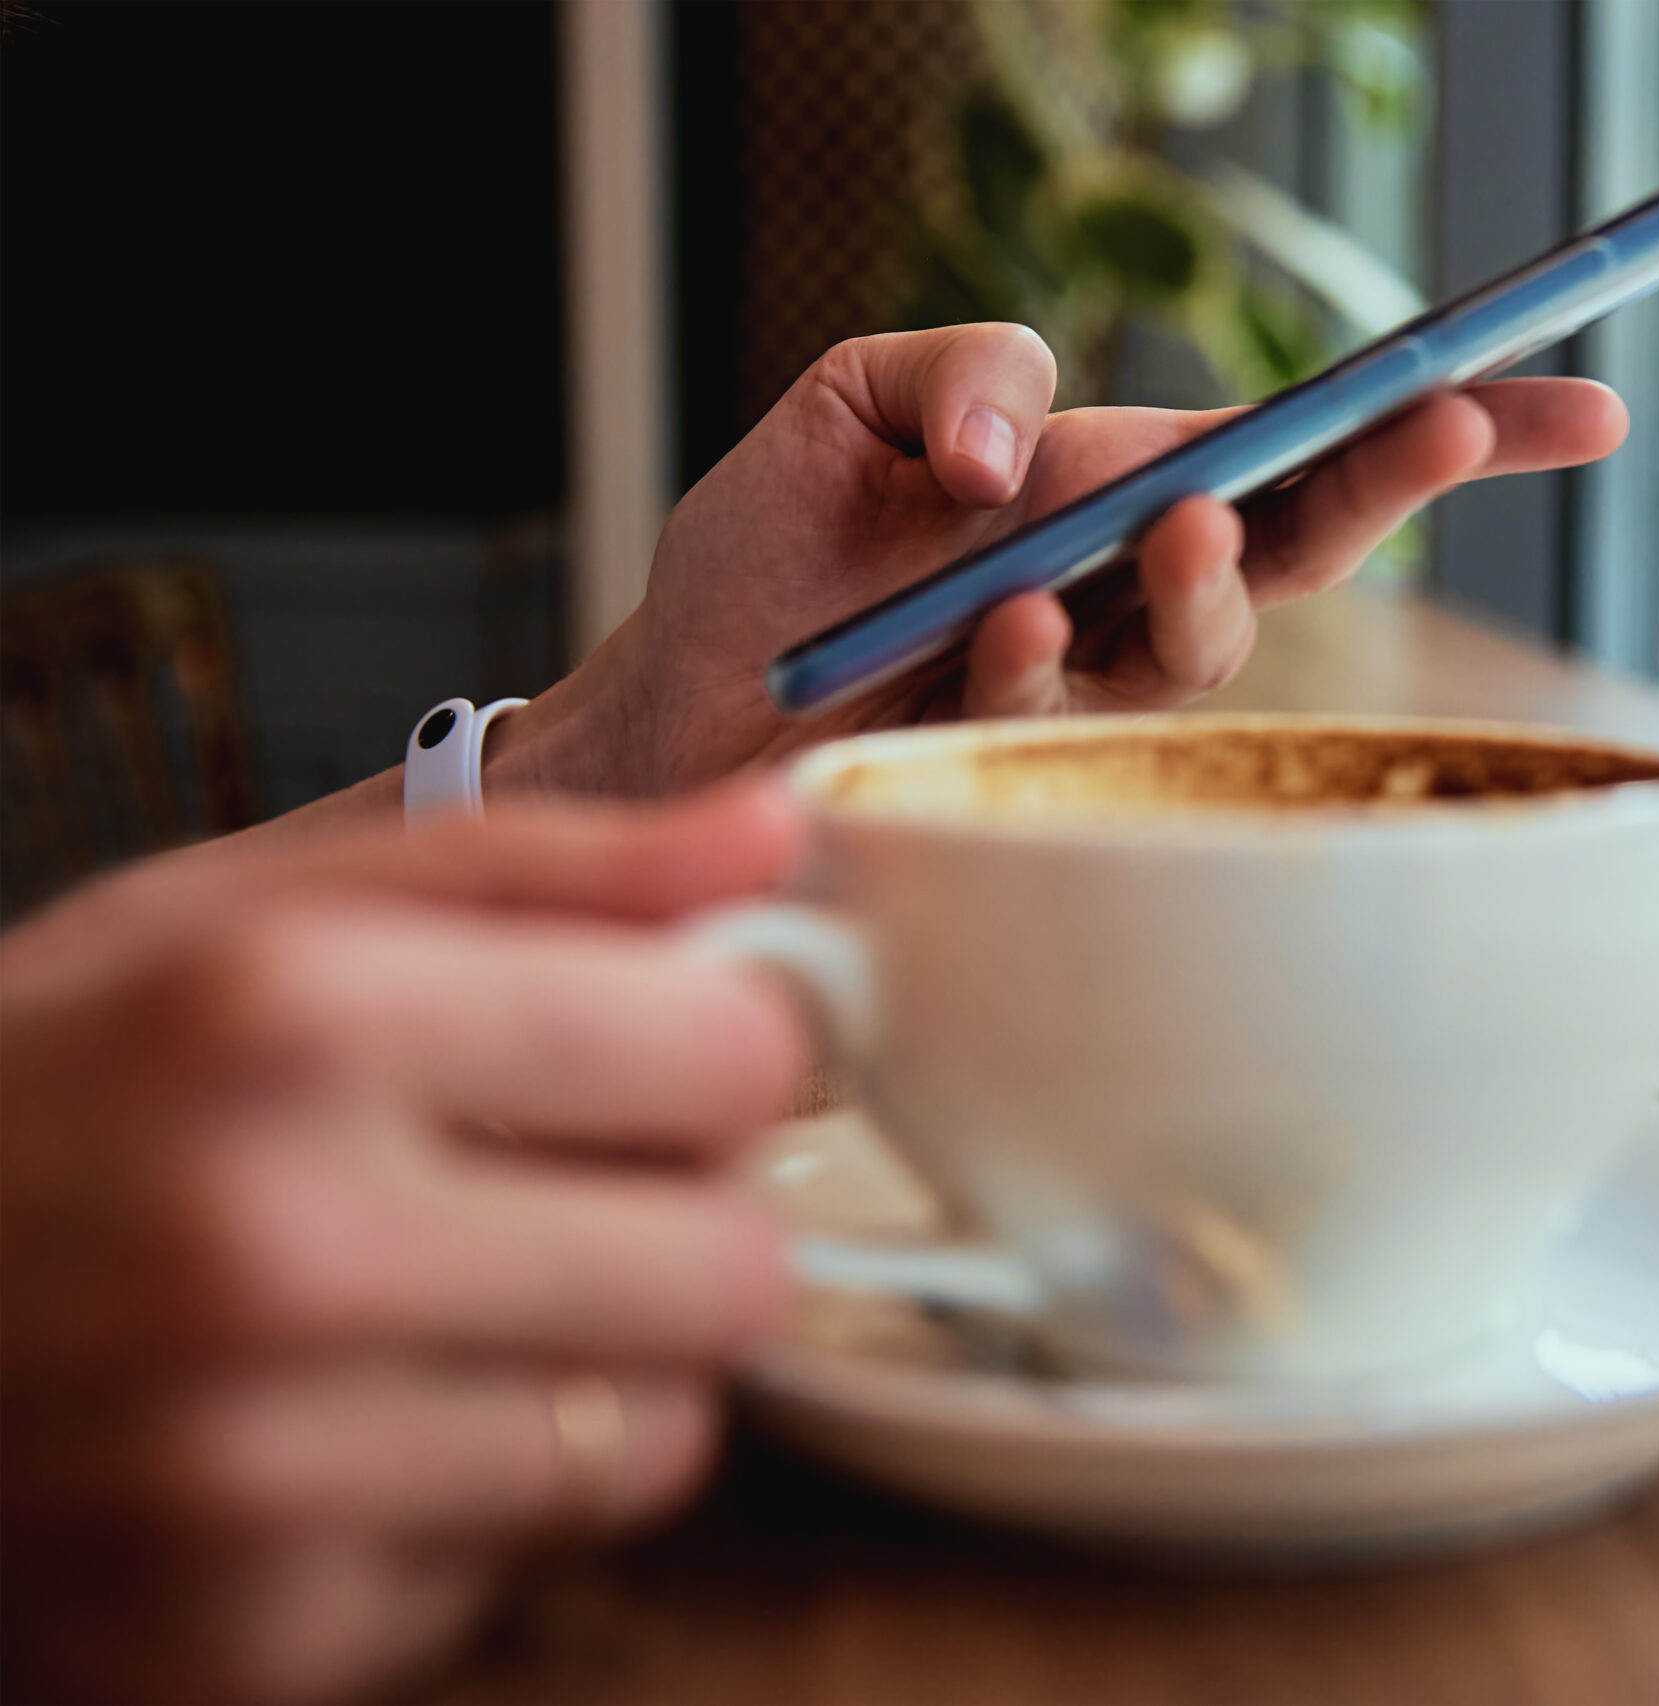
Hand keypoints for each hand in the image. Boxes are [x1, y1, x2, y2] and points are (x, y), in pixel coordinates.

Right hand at [0, 787, 808, 1701]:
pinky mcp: (249, 1645)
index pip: (735, 1056)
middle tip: (566, 1191)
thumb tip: (780, 826)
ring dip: (604, 1368)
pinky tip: (356, 1429)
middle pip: (734, 1266)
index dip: (728, 1049)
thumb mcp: (233, 921)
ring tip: (452, 1309)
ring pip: (663, 1436)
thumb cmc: (35, 1099)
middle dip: (684, 1216)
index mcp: (293, 1023)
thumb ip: (535, 866)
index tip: (670, 1052)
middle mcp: (275, 1253)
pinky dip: (481, 1498)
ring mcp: (256, 1479)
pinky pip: (528, 1565)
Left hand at [505, 324, 1627, 795]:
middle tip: (1443, 429)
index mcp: (1116, 491)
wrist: (663, 718)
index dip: (1440, 426)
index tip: (1577, 407)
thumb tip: (1030, 459)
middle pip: (1308, 535)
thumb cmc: (767, 563)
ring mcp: (1086, 691)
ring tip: (1166, 527)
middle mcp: (1126, 595)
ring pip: (1214, 636)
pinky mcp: (1018, 771)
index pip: (1304, 448)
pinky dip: (1037, 651)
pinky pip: (1065, 704)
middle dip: (1396, 480)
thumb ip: (962, 371)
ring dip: (1207, 577)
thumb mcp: (849, 401)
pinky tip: (990, 622)